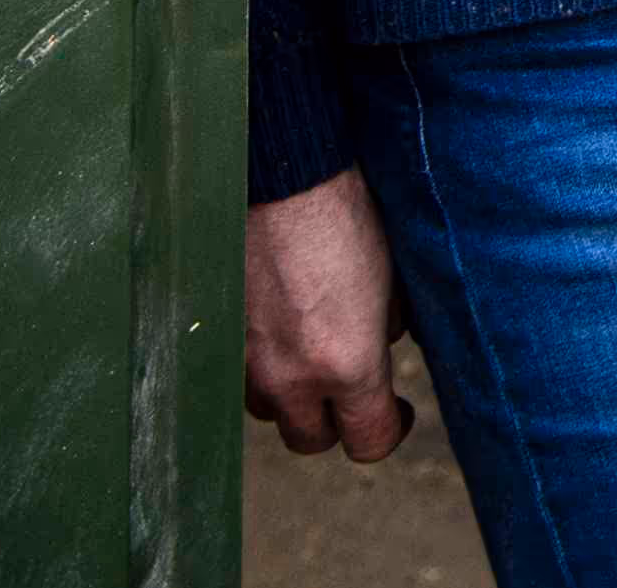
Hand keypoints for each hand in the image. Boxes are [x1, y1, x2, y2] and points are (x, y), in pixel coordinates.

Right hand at [244, 170, 410, 461]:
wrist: (282, 174)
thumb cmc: (347, 214)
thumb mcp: (393, 275)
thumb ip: (392, 324)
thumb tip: (387, 342)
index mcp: (346, 364)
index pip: (369, 443)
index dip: (390, 431)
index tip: (399, 410)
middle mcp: (290, 377)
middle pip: (311, 440)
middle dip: (336, 421)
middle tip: (354, 389)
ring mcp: (246, 360)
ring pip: (270, 411)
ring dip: (293, 394)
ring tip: (313, 354)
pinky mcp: (217, 336)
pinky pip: (240, 375)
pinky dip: (261, 366)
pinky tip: (280, 329)